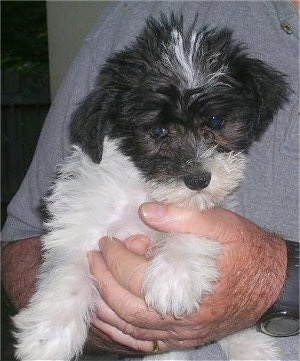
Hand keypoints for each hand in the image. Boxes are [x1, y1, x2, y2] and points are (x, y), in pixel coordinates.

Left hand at [88, 203, 286, 352]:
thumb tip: (145, 212)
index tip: (106, 241)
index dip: (115, 257)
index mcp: (187, 288)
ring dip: (105, 308)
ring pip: (131, 330)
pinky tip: (111, 318)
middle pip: (126, 307)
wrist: (271, 282)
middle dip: (101, 281)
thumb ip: (181, 217)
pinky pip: (145, 343)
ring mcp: (183, 333)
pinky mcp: (185, 337)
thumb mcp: (220, 224)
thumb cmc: (245, 250)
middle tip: (92, 259)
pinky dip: (121, 331)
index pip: (135, 277)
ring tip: (93, 284)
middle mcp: (181, 318)